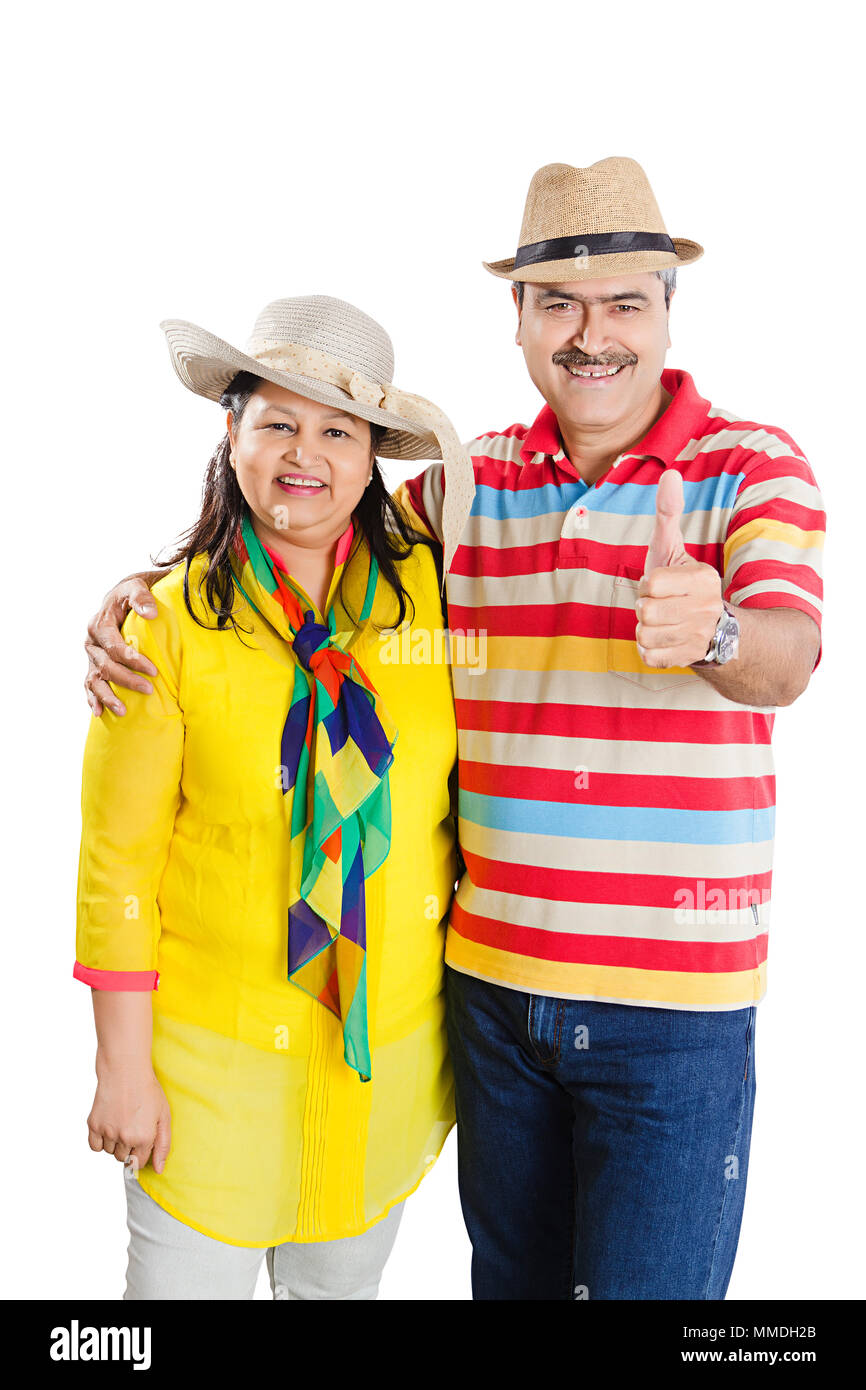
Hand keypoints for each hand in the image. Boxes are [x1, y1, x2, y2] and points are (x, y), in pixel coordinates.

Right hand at [85, 576, 159, 715]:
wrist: (121, 597)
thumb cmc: (131, 594)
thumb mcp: (136, 587)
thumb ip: (141, 597)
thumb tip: (150, 614)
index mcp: (99, 625)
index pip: (115, 647)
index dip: (133, 660)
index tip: (154, 671)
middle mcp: (92, 643)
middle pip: (106, 667)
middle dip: (127, 680)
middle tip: (149, 690)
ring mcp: (91, 656)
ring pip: (95, 680)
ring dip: (107, 697)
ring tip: (123, 711)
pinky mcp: (94, 665)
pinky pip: (90, 685)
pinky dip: (93, 699)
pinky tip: (98, 713)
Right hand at [87, 1064, 171, 1174]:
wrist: (125, 1070)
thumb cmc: (147, 1090)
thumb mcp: (164, 1116)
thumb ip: (163, 1145)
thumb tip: (160, 1169)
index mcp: (144, 1137)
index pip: (139, 1162)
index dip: (142, 1152)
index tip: (142, 1140)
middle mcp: (125, 1138)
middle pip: (123, 1159)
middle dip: (129, 1148)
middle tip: (132, 1127)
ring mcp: (108, 1131)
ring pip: (110, 1152)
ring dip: (115, 1143)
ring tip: (121, 1122)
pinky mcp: (94, 1124)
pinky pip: (94, 1146)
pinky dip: (100, 1141)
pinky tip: (109, 1127)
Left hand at [636, 470, 723, 668]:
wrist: (711, 629)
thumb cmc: (681, 583)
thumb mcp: (672, 548)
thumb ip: (668, 513)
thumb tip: (669, 473)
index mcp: (703, 579)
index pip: (651, 584)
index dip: (648, 584)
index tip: (661, 585)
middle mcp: (706, 608)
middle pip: (645, 612)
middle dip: (644, 608)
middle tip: (660, 605)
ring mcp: (699, 636)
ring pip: (644, 635)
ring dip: (645, 630)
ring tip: (662, 622)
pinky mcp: (688, 658)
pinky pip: (649, 656)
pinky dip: (649, 650)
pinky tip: (664, 640)